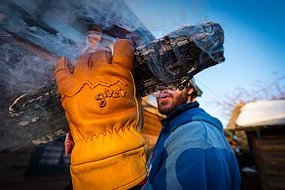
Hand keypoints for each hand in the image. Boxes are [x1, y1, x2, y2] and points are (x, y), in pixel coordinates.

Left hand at [55, 39, 146, 188]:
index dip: (123, 46)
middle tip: (105, 65)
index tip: (122, 48)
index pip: (122, 47)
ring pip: (83, 58)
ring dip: (87, 60)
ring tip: (88, 67)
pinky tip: (64, 61)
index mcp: (120, 71)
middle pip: (101, 52)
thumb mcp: (133, 98)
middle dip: (104, 57)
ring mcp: (81, 76)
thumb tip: (122, 76)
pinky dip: (63, 63)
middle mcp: (100, 69)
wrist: (104, 138)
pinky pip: (61, 68)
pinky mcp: (66, 86)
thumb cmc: (124, 121)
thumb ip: (126, 82)